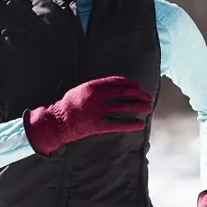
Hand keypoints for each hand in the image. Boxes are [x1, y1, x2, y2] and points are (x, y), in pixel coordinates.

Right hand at [22, 75, 153, 154]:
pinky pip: (119, 124)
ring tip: (149, 109)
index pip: (118, 81)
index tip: (139, 86)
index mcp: (94, 86)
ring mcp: (99, 111)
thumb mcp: (81, 89)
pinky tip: (140, 124)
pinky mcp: (99, 125)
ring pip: (124, 107)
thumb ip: (96, 87)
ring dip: (139, 107)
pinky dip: (131, 124)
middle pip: (125, 93)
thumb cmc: (68, 105)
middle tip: (149, 97)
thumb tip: (113, 86)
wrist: (58, 121)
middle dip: (139, 95)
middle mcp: (98, 97)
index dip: (131, 83)